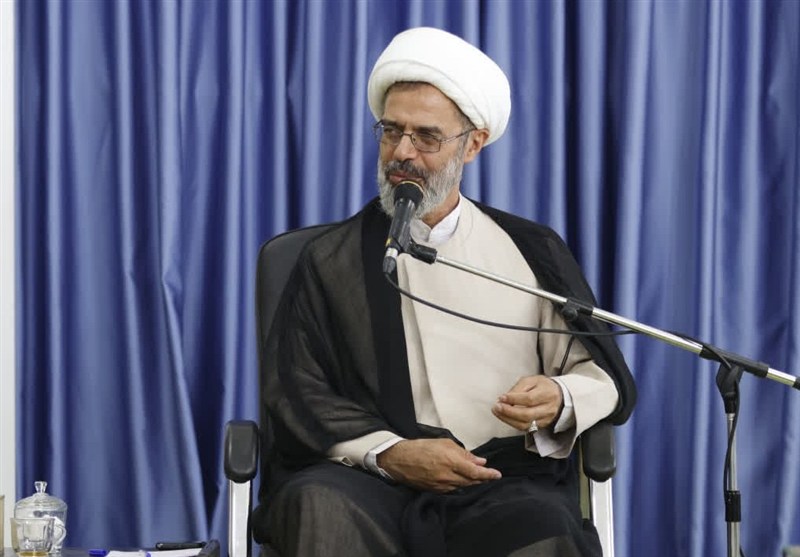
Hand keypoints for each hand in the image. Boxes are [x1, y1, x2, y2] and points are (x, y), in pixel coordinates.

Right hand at [376, 438, 501, 492]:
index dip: (488, 475)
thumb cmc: (422, 447)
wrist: (400, 459)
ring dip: (472, 482)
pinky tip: (461, 479)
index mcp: (451, 462)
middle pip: (471, 481)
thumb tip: (479, 461)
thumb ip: (463, 453)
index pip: (475, 473)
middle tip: (489, 474)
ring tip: (477, 476)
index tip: (497, 475)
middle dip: (482, 478)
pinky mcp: (435, 491)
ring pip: (463, 486)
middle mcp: (448, 476)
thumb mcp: (444, 443)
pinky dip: (460, 484)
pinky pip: (453, 489)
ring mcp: (441, 486)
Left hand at [492, 376, 563, 430]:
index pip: (529, 399)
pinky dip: (513, 423)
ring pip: (525, 424)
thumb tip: (505, 398)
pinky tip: (505, 417)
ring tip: (497, 412)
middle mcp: (548, 408)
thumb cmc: (543, 386)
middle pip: (527, 414)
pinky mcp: (542, 426)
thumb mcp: (531, 380)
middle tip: (496, 407)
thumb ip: (518, 388)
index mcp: (547, 393)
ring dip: (508, 419)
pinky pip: (525, 428)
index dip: (513, 399)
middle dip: (509, 412)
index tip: (501, 397)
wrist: (559, 396)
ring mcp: (546, 419)